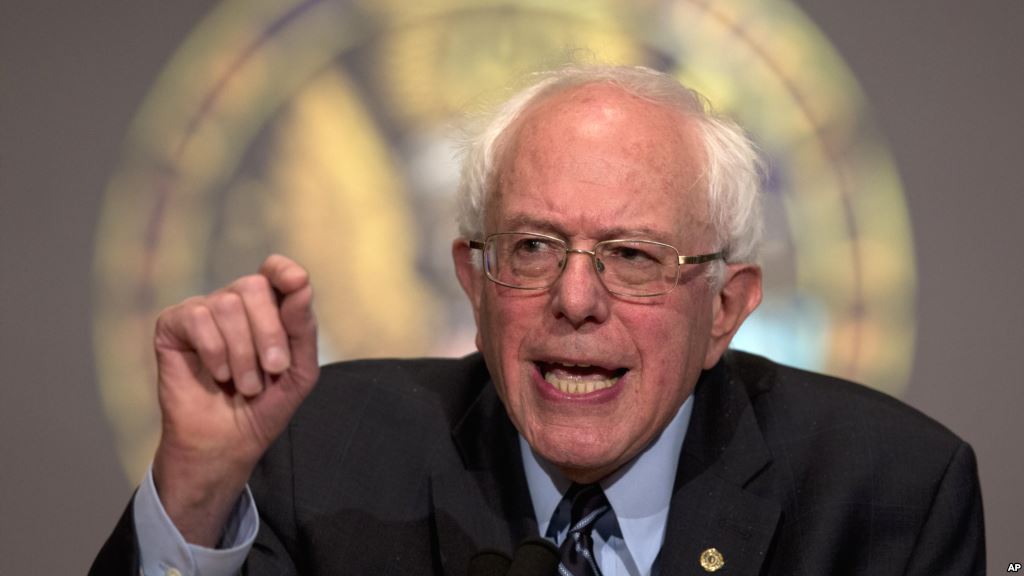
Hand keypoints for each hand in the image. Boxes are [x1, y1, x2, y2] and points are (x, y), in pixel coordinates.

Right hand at [151, 254, 318, 545]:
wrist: (226, 443)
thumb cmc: (264, 406)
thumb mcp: (299, 371)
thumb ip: (302, 328)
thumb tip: (301, 284)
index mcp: (268, 309)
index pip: (274, 271)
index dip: (283, 270)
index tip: (296, 282)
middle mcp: (234, 303)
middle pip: (254, 287)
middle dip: (269, 331)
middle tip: (274, 369)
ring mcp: (203, 311)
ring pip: (227, 304)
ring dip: (243, 353)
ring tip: (245, 385)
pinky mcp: (173, 325)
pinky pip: (198, 317)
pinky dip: (214, 351)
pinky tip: (218, 375)